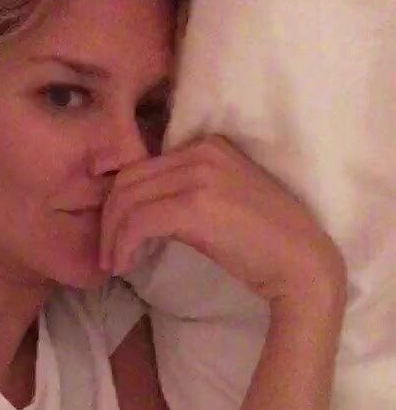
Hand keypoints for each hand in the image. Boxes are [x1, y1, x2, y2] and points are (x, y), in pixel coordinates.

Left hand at [100, 136, 346, 308]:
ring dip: (111, 235)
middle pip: (127, 179)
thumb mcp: (220, 201)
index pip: (141, 166)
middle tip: (107, 253)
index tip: (116, 235)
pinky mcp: (194, 205)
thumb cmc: (263, 242)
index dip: (119, 202)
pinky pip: (138, 221)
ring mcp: (199, 175)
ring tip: (113, 263)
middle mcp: (201, 151)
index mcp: (207, 145)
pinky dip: (122, 244)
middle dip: (108, 219)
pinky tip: (125, 264)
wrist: (301, 264)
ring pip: (126, 199)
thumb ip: (185, 191)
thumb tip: (139, 209)